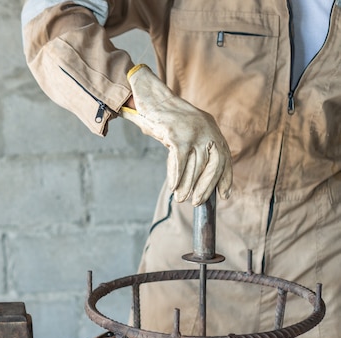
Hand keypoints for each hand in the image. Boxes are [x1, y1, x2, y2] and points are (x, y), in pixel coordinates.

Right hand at [120, 64, 231, 205]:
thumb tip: (196, 175)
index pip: (225, 157)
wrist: (150, 95)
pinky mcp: (177, 134)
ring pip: (195, 166)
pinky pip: (179, 162)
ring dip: (188, 186)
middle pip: (214, 165)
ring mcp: (193, 132)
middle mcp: (207, 130)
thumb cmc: (165, 117)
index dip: (226, 178)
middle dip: (206, 186)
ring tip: (181, 199)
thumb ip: (195, 146)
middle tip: (198, 202)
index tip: (224, 195)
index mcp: (212, 129)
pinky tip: (173, 187)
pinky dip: (176, 177)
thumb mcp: (187, 130)